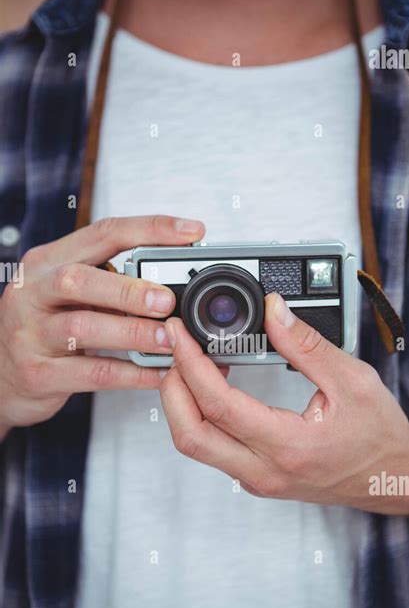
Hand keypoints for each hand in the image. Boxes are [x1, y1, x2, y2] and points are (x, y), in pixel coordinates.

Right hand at [0, 215, 203, 432]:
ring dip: (132, 332)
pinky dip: (130, 373)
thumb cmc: (44, 329)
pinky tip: (158, 373)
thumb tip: (174, 281)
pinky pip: (91, 373)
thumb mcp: (67, 295)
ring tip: (168, 340)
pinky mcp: (39, 373)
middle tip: (168, 300)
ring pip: (83, 327)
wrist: (1, 377)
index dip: (149, 229)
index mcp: (47, 262)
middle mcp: (32, 292)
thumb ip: (108, 282)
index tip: (191, 232)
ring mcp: (30, 334)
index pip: (102, 233)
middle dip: (129, 288)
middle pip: (78, 279)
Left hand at [160, 293, 408, 518]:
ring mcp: (257, 479)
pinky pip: (213, 449)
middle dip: (171, 388)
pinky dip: (201, 416)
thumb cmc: (380, 436)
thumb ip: (307, 344)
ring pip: (197, 446)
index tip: (180, 335)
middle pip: (190, 435)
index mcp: (288, 447)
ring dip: (182, 404)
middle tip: (174, 349)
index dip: (190, 364)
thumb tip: (274, 310)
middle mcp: (265, 471)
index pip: (218, 405)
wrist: (395, 477)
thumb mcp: (351, 380)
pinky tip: (212, 387)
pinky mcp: (257, 478)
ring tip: (191, 363)